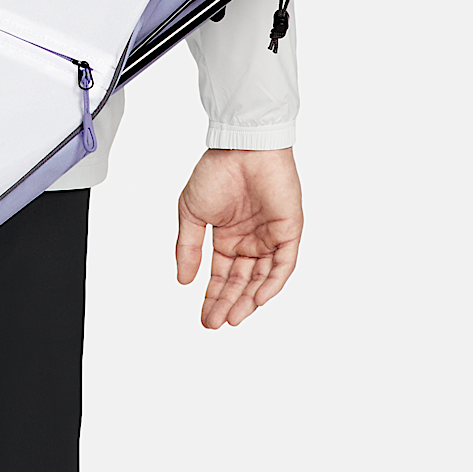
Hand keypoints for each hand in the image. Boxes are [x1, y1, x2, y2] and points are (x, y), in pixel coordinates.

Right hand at [176, 148, 301, 328]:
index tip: (204, 318)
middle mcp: (250, 241)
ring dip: (248, 300)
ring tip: (233, 318)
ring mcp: (270, 238)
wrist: (241, 148)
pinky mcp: (289, 232)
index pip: (222, 275)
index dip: (213, 296)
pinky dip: (272, 283)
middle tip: (214, 323)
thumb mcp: (191, 213)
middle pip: (241, 282)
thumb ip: (188, 246)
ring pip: (262, 278)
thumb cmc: (216, 172)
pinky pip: (283, 265)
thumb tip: (183, 280)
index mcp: (228, 237)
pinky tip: (257, 300)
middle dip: (228, 304)